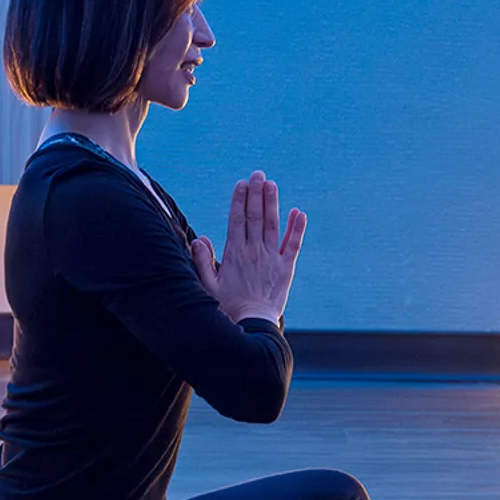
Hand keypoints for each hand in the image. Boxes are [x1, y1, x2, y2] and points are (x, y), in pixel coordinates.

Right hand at [190, 170, 305, 323]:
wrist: (254, 325)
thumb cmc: (229, 307)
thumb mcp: (208, 285)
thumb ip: (203, 261)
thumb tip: (200, 239)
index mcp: (234, 254)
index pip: (237, 220)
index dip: (239, 200)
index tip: (241, 184)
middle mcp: (254, 252)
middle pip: (255, 217)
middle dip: (256, 193)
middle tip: (258, 174)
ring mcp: (272, 258)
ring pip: (273, 225)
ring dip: (273, 203)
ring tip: (272, 184)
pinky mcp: (287, 268)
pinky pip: (293, 244)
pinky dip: (297, 228)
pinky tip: (299, 213)